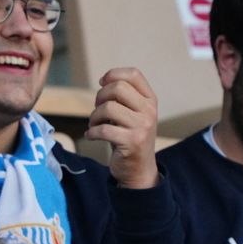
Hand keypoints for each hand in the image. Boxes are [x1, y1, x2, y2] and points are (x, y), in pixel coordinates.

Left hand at [86, 67, 159, 190]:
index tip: (102, 83)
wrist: (139, 170)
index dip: (113, 74)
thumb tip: (104, 80)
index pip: (134, 74)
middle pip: (118, 88)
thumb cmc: (130, 137)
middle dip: (100, 97)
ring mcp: (142, 127)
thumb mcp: (133, 114)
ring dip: (94, 116)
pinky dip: (92, 132)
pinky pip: (103, 129)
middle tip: (97, 109)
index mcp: (150, 100)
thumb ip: (124, 97)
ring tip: (94, 125)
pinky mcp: (132, 142)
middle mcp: (149, 111)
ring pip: (108, 108)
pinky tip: (91, 136)